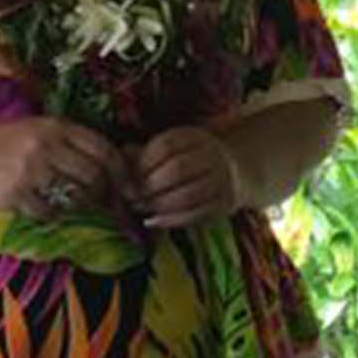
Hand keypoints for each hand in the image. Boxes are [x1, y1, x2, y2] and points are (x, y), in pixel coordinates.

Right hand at [0, 118, 131, 218]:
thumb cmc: (1, 144)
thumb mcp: (36, 130)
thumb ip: (70, 143)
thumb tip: (111, 167)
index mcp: (55, 126)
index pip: (104, 148)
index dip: (123, 171)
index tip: (131, 187)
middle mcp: (46, 145)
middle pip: (95, 176)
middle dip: (106, 195)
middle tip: (109, 206)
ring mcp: (31, 170)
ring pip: (76, 196)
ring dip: (81, 206)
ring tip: (74, 205)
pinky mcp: (17, 193)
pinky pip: (50, 212)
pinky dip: (52, 215)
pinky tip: (42, 208)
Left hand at [131, 127, 246, 229]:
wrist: (236, 171)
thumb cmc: (191, 158)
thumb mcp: (173, 148)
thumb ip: (146, 152)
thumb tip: (121, 155)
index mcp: (196, 136)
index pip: (167, 145)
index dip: (144, 162)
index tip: (129, 175)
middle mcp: (212, 155)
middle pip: (178, 169)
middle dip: (150, 186)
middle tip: (134, 196)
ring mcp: (221, 180)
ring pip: (187, 194)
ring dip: (159, 204)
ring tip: (142, 208)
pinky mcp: (224, 203)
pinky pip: (195, 214)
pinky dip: (170, 220)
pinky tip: (152, 221)